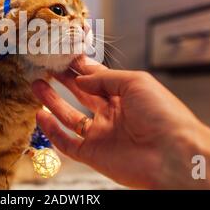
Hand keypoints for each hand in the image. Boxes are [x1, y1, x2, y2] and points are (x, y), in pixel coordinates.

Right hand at [32, 56, 203, 187]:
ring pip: (70, 116)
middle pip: (81, 94)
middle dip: (63, 81)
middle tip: (46, 68)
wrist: (172, 154)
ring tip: (36, 85)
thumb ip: (104, 78)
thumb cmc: (163, 115)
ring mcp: (101, 134)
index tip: (62, 56)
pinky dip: (52, 131)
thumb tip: (80, 78)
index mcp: (125, 95)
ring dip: (52, 101)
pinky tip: (41, 116)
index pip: (96, 78)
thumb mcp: (135, 82)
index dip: (79, 67)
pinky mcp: (93, 154)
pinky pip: (67, 142)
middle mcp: (112, 113)